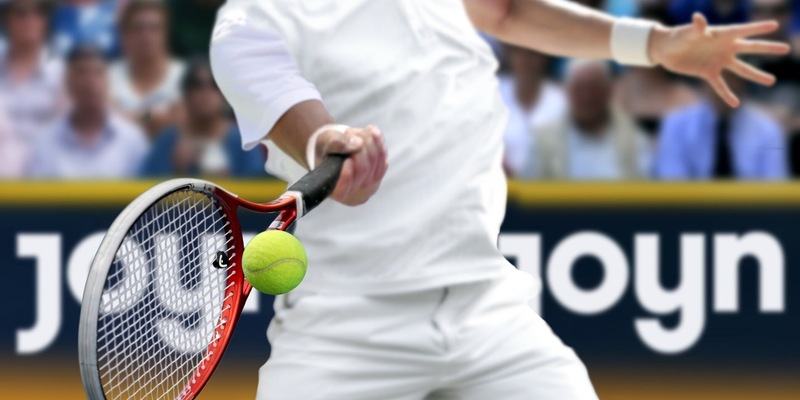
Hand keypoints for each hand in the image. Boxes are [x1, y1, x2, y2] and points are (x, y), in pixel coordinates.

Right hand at [315, 125, 387, 205]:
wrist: (335, 148)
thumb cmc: (325, 149)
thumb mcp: (324, 143)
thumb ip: (336, 144)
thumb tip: (357, 144)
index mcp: (335, 192)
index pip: (342, 190)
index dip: (346, 177)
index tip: (347, 160)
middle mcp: (354, 193)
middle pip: (363, 171)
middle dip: (358, 148)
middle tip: (348, 133)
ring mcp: (370, 185)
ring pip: (376, 162)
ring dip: (368, 142)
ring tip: (355, 131)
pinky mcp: (379, 173)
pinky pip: (383, 157)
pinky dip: (378, 142)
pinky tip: (370, 130)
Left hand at [649, 13, 790, 106]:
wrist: (666, 50)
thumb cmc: (677, 36)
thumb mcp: (687, 32)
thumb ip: (696, 28)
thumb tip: (699, 18)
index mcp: (721, 34)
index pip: (743, 30)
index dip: (758, 28)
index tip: (775, 25)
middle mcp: (724, 48)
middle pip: (750, 48)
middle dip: (767, 48)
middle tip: (786, 49)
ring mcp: (718, 61)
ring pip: (741, 69)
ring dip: (756, 75)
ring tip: (771, 82)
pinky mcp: (708, 73)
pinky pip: (720, 85)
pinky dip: (726, 94)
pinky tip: (735, 104)